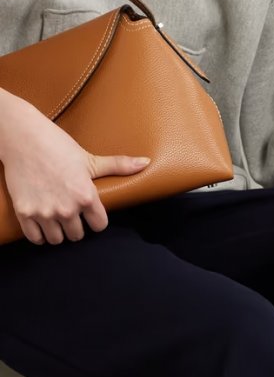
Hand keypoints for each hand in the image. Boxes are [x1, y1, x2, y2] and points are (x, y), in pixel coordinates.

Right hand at [0, 90, 149, 245]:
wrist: (22, 136)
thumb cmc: (58, 146)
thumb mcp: (90, 159)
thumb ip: (118, 165)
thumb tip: (147, 162)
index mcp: (86, 196)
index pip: (100, 226)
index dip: (96, 221)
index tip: (89, 215)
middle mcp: (67, 208)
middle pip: (78, 236)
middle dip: (75, 227)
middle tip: (70, 215)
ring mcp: (45, 212)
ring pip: (57, 240)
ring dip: (58, 233)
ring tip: (56, 220)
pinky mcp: (25, 212)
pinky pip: (36, 239)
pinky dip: (39, 235)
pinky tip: (41, 225)